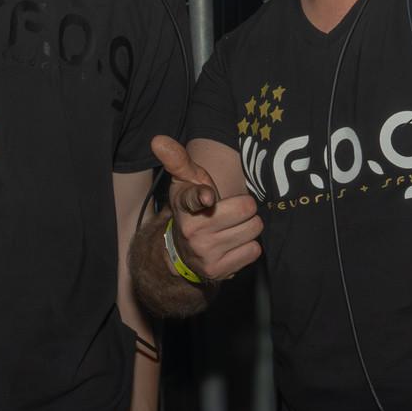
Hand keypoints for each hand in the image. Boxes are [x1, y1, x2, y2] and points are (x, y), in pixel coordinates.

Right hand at [151, 135, 261, 280]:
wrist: (184, 251)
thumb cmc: (192, 207)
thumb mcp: (186, 181)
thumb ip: (178, 159)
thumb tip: (157, 139)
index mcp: (185, 204)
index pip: (194, 198)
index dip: (203, 196)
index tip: (208, 197)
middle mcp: (193, 231)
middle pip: (247, 210)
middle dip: (245, 208)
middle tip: (231, 212)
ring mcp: (205, 253)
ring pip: (253, 230)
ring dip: (248, 228)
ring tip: (231, 228)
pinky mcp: (218, 271)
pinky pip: (254, 251)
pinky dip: (248, 247)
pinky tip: (233, 245)